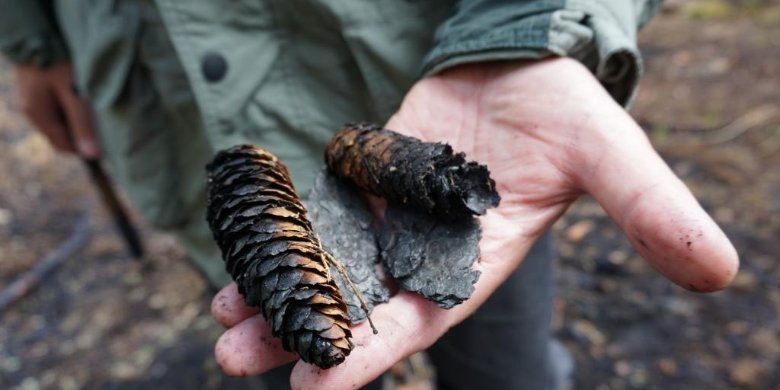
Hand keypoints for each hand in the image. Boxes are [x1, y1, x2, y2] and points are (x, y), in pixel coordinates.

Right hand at [15, 63, 99, 157]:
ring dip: (78, 119)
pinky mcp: (40, 89)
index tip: (107, 145)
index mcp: (39, 116)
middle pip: (62, 134)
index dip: (85, 149)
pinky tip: (85, 96)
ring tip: (96, 109)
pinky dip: (72, 106)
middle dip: (82, 133)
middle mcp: (33, 111)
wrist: (39, 35)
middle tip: (105, 126)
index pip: (64, 146)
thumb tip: (92, 156)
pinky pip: (58, 106)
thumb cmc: (59, 64)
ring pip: (61, 120)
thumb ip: (83, 125)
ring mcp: (35, 99)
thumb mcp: (75, 95)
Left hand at [210, 57, 738, 388]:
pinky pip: (321, 219)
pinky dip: (285, 238)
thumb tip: (722, 272)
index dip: (373, 352)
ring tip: (224, 318)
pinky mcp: (368, 186)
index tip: (316, 387)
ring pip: (331, 266)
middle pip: (361, 304)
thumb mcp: (609, 155)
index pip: (424, 320)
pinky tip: (241, 257)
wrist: (523, 64)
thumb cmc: (566, 109)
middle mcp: (430, 251)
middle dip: (305, 333)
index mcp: (478, 260)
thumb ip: (650, 210)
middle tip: (239, 357)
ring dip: (280, 292)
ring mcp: (393, 219)